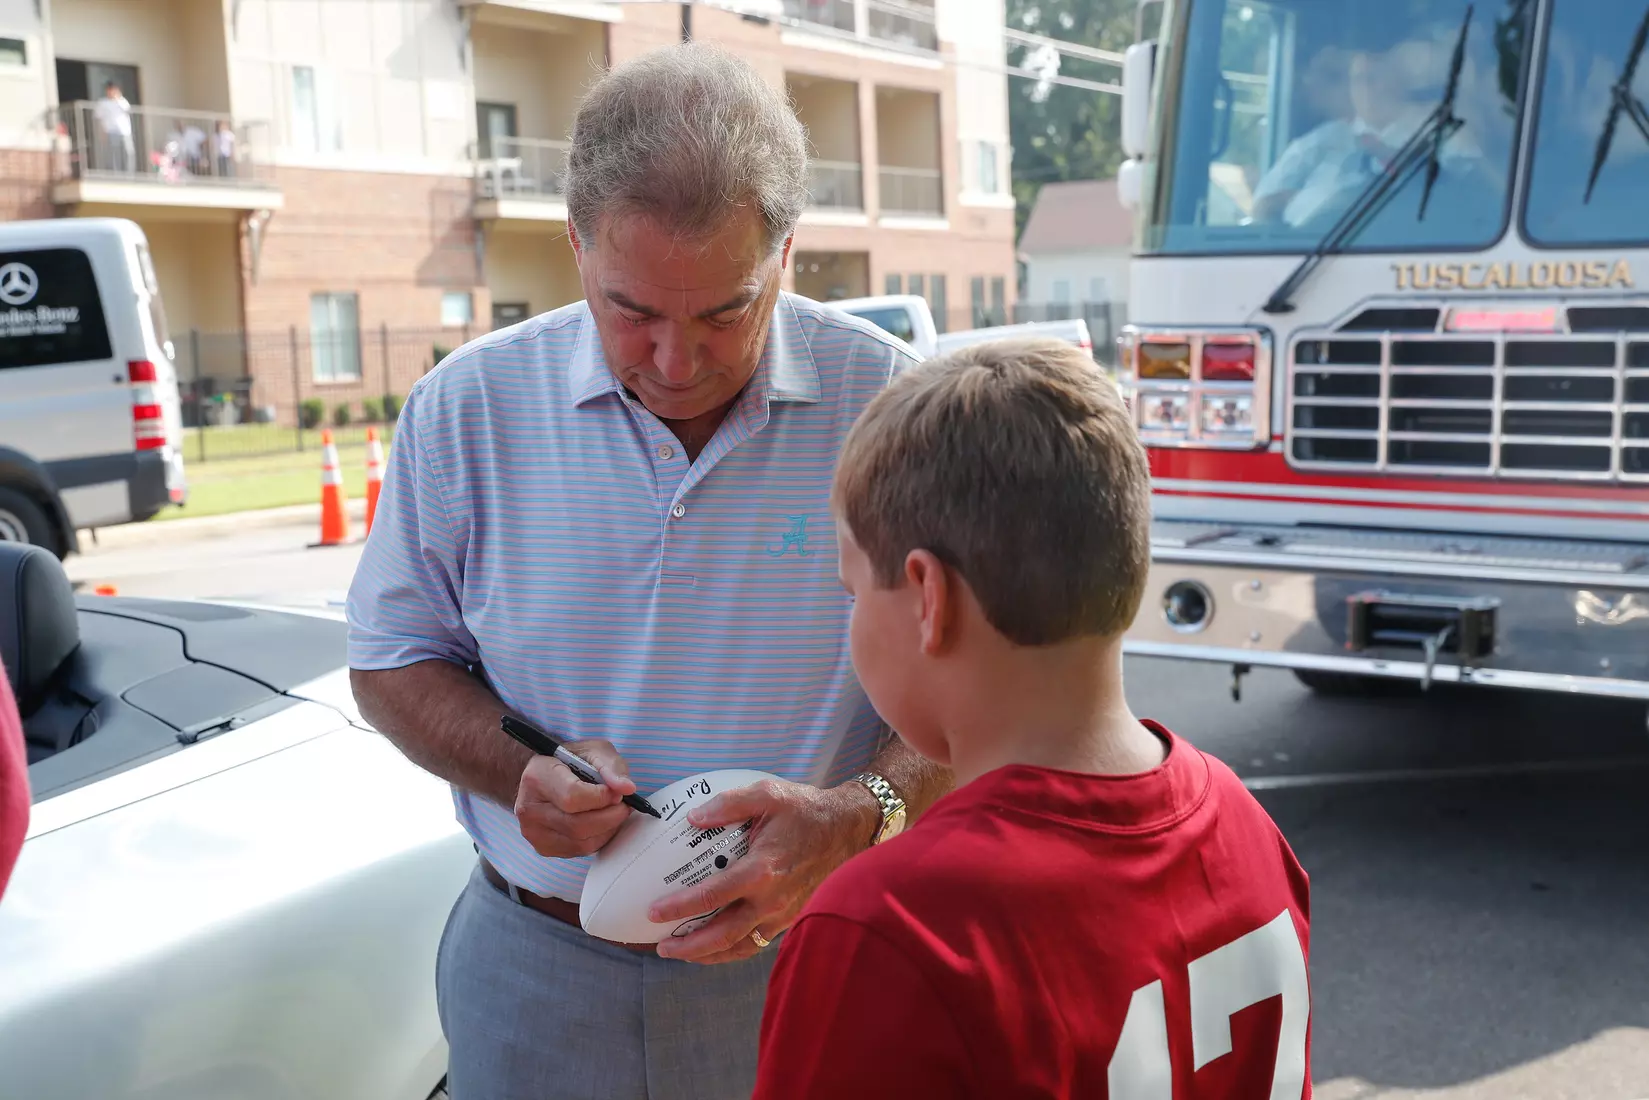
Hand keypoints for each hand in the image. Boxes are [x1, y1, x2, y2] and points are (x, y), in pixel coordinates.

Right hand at [513, 739, 638, 858]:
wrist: (546, 777)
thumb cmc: (571, 761)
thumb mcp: (593, 751)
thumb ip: (611, 766)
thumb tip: (626, 789)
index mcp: (537, 776)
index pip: (572, 797)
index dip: (601, 797)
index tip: (616, 792)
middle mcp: (529, 807)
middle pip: (577, 825)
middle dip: (610, 817)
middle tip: (623, 806)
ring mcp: (533, 831)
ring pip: (580, 842)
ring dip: (607, 830)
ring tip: (613, 813)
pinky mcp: (542, 847)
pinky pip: (579, 851)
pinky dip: (598, 839)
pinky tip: (601, 824)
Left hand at [648, 777, 878, 963]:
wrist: (849, 828)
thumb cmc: (807, 810)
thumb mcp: (768, 793)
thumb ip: (728, 804)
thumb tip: (694, 818)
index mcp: (761, 870)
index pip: (711, 896)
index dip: (679, 907)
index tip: (654, 911)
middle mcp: (771, 900)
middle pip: (722, 935)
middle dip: (688, 945)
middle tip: (661, 945)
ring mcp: (782, 914)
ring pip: (740, 946)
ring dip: (707, 954)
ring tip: (682, 953)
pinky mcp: (790, 919)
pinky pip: (757, 943)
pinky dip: (732, 950)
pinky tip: (716, 947)